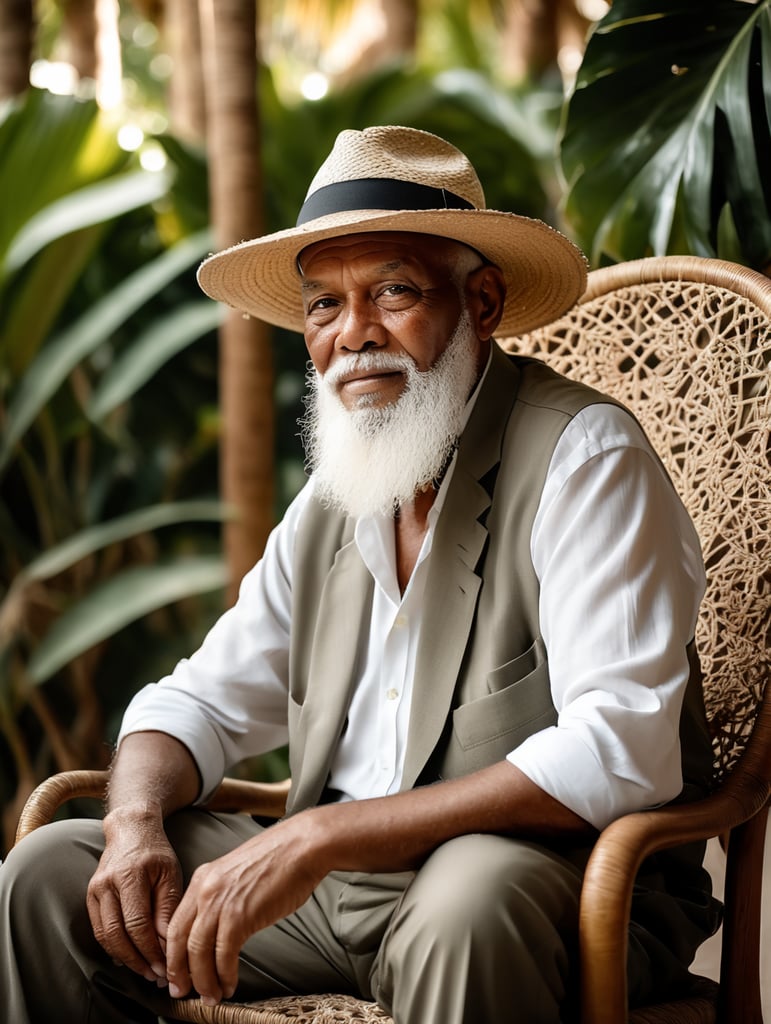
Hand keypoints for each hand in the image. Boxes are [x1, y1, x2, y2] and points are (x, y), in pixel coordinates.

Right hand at [87, 809, 182, 985]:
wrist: (130, 829)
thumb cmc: (155, 852)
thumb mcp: (170, 873)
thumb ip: (167, 907)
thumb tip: (166, 943)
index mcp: (130, 875)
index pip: (137, 923)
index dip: (149, 949)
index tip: (165, 965)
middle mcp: (107, 883)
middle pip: (116, 934)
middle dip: (136, 960)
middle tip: (155, 975)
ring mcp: (95, 890)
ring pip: (104, 935)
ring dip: (124, 958)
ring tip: (145, 970)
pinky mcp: (89, 896)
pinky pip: (99, 929)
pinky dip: (113, 947)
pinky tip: (129, 956)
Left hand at [165, 814, 325, 1004]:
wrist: (303, 846)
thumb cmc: (280, 859)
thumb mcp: (238, 873)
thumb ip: (222, 896)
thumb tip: (218, 927)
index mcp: (203, 877)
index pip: (176, 922)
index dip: (173, 952)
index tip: (177, 969)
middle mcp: (206, 889)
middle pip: (179, 940)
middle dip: (178, 971)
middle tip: (182, 990)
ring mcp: (221, 902)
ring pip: (198, 952)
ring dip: (203, 980)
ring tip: (211, 995)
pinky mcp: (240, 916)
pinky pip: (224, 956)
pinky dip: (225, 975)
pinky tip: (230, 984)